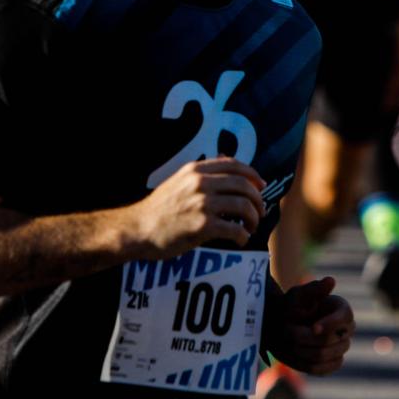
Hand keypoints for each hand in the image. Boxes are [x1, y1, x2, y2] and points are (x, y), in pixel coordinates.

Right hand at [124, 158, 265, 259]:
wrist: (138, 229)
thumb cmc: (159, 208)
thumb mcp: (178, 180)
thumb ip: (201, 173)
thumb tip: (226, 158)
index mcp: (196, 170)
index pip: (235, 165)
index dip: (253, 175)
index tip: (261, 187)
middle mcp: (201, 183)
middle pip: (244, 186)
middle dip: (257, 200)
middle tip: (259, 213)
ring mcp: (202, 204)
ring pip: (244, 206)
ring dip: (253, 219)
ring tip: (250, 227)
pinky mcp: (203, 226)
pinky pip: (235, 230)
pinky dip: (243, 236)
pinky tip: (240, 239)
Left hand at [274, 275, 353, 374]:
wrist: (281, 326)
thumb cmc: (291, 307)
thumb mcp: (298, 295)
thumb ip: (313, 289)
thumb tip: (331, 280)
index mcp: (341, 309)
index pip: (346, 317)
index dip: (331, 324)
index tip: (314, 328)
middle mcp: (346, 328)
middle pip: (336, 339)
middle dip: (311, 338)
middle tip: (290, 334)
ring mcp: (341, 346)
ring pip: (330, 354)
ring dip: (307, 351)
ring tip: (290, 344)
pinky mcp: (334, 361)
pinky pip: (328, 368)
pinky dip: (312, 364)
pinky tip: (298, 356)